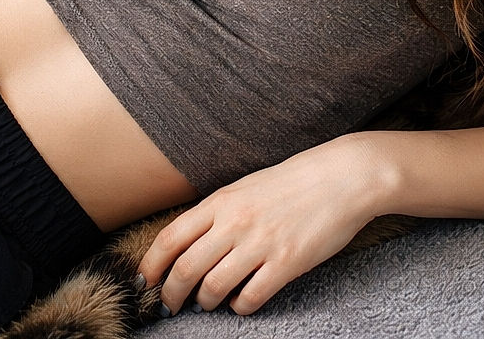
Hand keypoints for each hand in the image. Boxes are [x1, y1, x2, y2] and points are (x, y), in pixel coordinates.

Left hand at [137, 134, 383, 316]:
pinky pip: (250, 297)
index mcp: (222, 201)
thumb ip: (219, 212)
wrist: (341, 177)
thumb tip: (190, 243)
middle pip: (185, 269)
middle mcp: (235, 222)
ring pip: (213, 288)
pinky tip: (242, 302)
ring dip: (205, 303)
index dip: (150, 266)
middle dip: (171, 295)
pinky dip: (240, 307)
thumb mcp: (246, 187)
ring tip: (207, 304)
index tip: (143, 282)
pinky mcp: (286, 263)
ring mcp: (260, 243)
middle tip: (169, 306)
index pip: (170, 238)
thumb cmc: (293, 181)